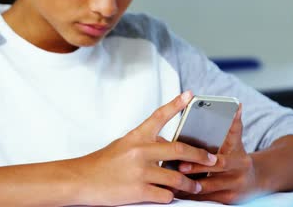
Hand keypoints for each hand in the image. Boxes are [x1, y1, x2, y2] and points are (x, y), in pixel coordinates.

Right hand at [69, 91, 217, 205]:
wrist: (80, 180)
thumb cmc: (102, 163)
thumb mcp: (124, 146)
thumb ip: (146, 144)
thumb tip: (168, 146)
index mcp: (136, 136)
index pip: (159, 116)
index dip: (176, 104)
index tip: (189, 95)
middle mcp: (140, 151)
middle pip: (179, 150)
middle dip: (201, 156)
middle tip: (212, 160)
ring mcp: (139, 171)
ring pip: (176, 177)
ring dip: (190, 184)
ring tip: (197, 186)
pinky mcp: (137, 191)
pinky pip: (164, 194)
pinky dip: (171, 196)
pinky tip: (172, 196)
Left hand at [177, 104, 260, 203]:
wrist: (255, 180)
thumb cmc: (239, 158)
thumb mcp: (238, 142)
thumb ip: (234, 125)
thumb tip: (237, 105)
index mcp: (239, 161)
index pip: (220, 162)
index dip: (202, 162)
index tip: (186, 159)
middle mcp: (237, 178)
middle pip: (211, 179)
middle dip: (192, 175)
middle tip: (176, 170)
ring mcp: (232, 192)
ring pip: (206, 192)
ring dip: (188, 187)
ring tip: (171, 181)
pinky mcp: (226, 202)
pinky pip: (205, 200)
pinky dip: (191, 196)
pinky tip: (178, 191)